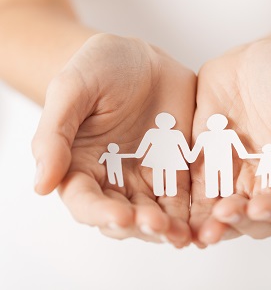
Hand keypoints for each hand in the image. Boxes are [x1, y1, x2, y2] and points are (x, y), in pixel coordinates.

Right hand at [32, 34, 195, 247]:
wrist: (139, 59)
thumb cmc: (98, 69)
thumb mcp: (71, 90)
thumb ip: (54, 135)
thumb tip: (41, 184)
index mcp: (82, 167)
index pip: (86, 202)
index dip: (101, 214)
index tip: (120, 217)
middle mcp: (115, 180)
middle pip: (125, 216)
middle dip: (141, 225)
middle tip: (158, 225)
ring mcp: (148, 177)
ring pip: (158, 213)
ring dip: (170, 228)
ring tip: (185, 234)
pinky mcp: (177, 170)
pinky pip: (187, 197)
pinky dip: (195, 212)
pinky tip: (206, 220)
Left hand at [190, 40, 270, 246]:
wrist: (257, 58)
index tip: (259, 206)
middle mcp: (265, 180)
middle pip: (254, 219)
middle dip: (239, 222)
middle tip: (223, 215)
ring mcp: (234, 173)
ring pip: (223, 211)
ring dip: (212, 224)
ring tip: (199, 230)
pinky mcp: (206, 162)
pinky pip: (196, 188)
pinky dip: (189, 206)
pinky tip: (177, 215)